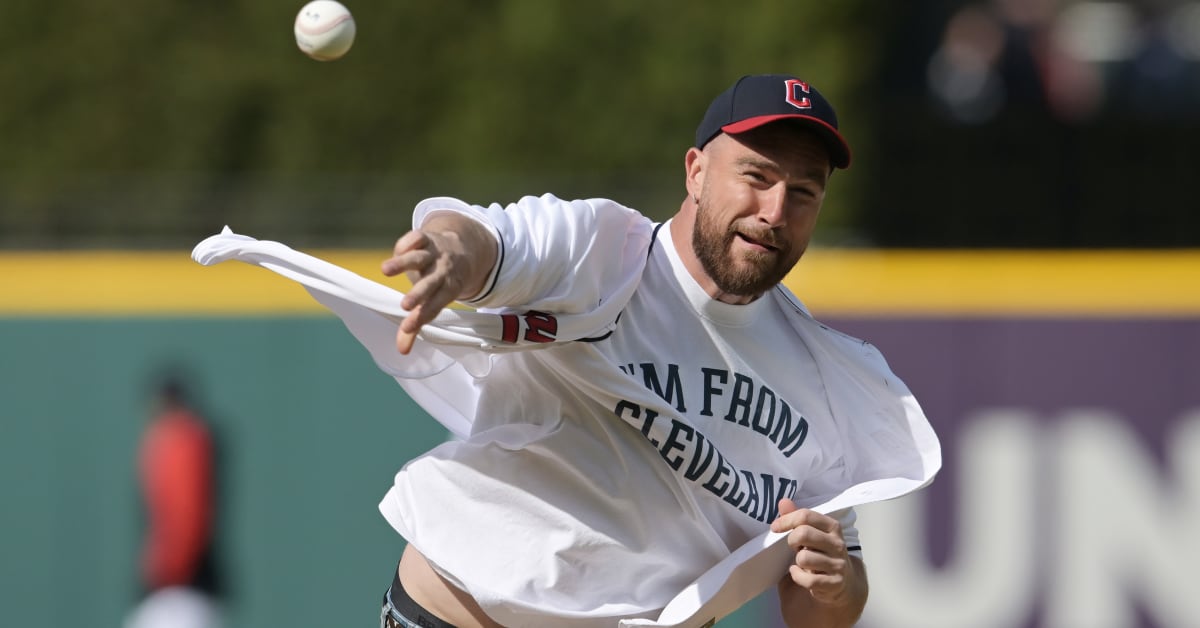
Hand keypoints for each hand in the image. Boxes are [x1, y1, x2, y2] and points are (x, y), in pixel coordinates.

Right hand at [381, 228, 471, 354]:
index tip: (407, 327)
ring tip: (385, 270)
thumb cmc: (441, 283)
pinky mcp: (425, 239)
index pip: (435, 306)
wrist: (461, 249)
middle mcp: (441, 272)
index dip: (422, 316)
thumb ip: (417, 326)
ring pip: (419, 259)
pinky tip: (398, 250)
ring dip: (403, 264)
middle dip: (418, 294)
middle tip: (405, 305)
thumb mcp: (434, 302)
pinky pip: (417, 238)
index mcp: (447, 291)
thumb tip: (402, 352)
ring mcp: (433, 254)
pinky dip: (407, 243)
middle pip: (430, 284)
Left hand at [771, 498, 855, 606]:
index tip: (775, 527)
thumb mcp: (811, 533)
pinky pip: (808, 579)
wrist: (842, 583)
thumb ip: (797, 518)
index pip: (806, 516)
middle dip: (792, 541)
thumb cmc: (820, 553)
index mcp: (832, 526)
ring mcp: (838, 564)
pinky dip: (798, 577)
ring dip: (797, 561)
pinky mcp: (835, 583)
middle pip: (803, 534)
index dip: (786, 520)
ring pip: (804, 558)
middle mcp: (838, 544)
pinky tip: (800, 574)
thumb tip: (783, 501)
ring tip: (802, 562)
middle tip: (794, 547)